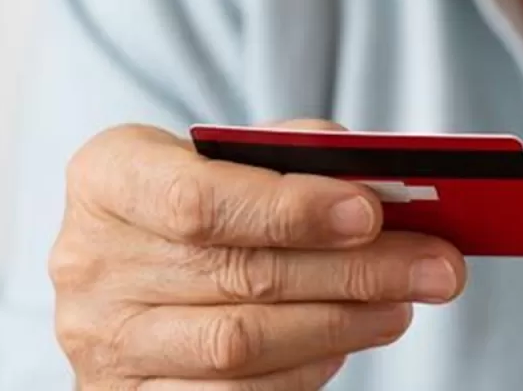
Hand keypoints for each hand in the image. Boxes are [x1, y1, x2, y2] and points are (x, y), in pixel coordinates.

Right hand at [49, 121, 465, 389]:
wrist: (142, 256)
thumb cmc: (203, 193)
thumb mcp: (229, 154)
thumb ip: (292, 153)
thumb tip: (378, 180)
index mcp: (107, 176)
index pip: (197, 200)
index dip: (289, 208)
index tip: (372, 212)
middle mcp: (88, 260)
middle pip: (238, 275)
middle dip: (352, 271)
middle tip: (435, 264)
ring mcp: (102, 339)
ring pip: (240, 343)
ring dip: (340, 324)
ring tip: (404, 302)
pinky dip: (302, 371)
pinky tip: (346, 341)